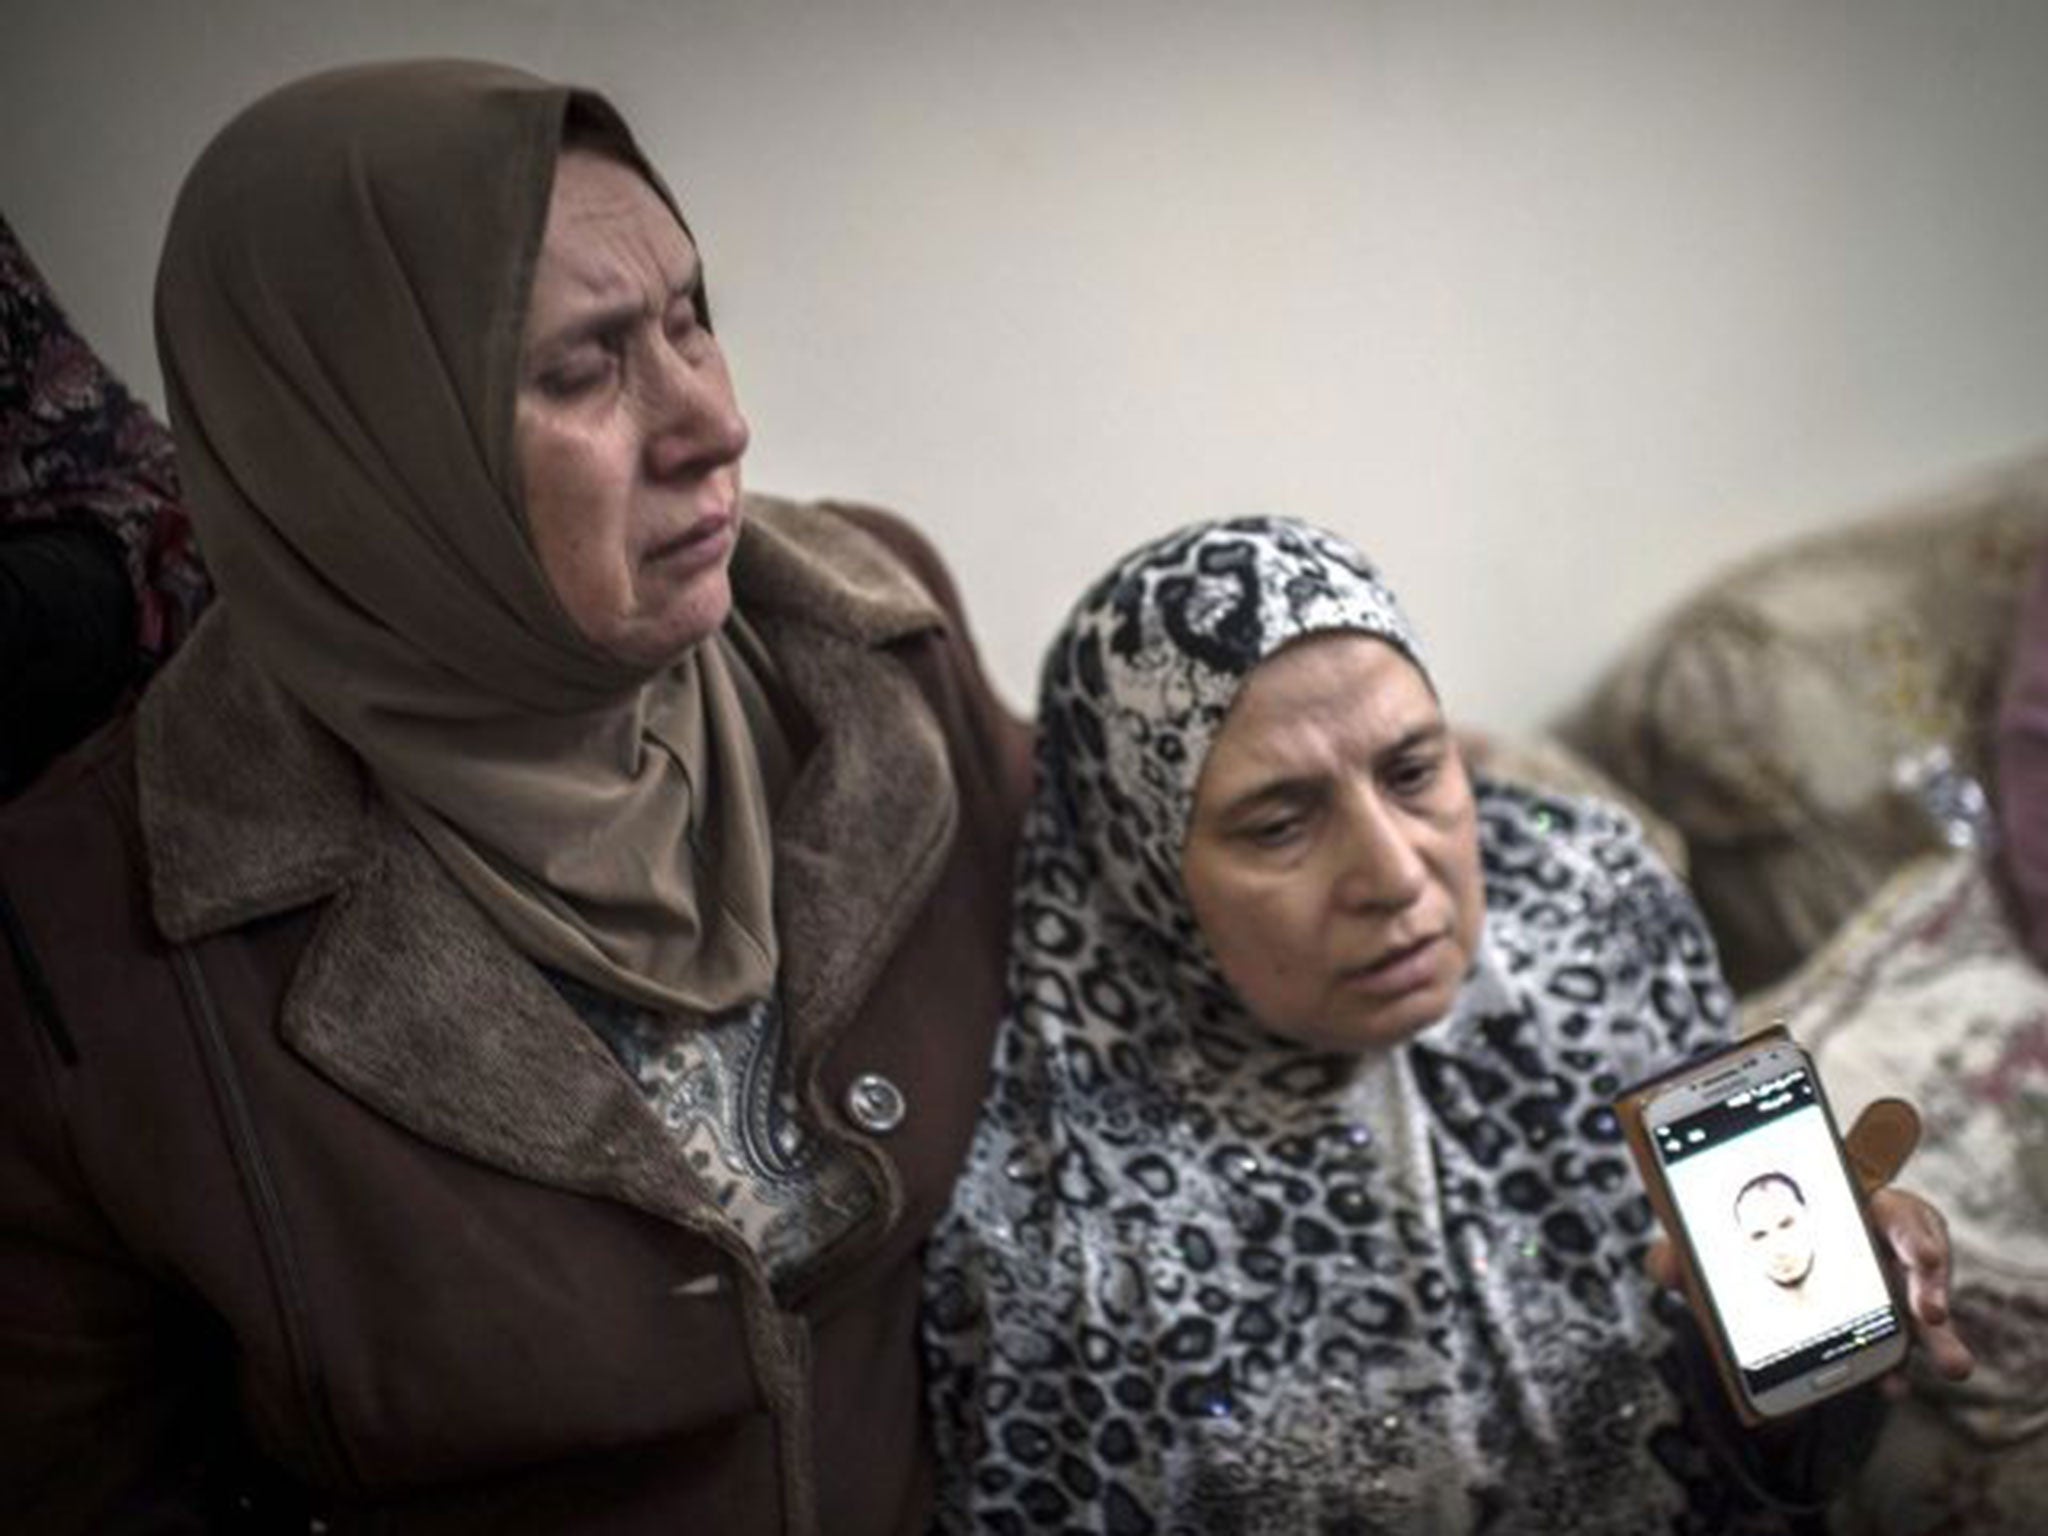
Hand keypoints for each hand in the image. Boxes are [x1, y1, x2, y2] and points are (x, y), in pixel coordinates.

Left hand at [1643, 1096, 1974, 1384]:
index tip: (1920, 1255)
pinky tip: (1891, 1387)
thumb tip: (1662, 1266)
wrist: (1755, 1292)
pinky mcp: (1888, 1328)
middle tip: (1930, 1312)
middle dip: (1931, 1277)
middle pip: (1921, 1248)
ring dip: (1940, 1337)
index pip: (1888, 1203)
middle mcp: (1877, 1239)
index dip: (1909, 1227)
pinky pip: (1904, 1348)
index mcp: (1843, 1201)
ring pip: (1929, 1305)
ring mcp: (1891, 1286)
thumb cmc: (1744, 1246)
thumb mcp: (1714, 1245)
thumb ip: (1687, 1252)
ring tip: (1952, 1365)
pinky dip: (1898, 1369)